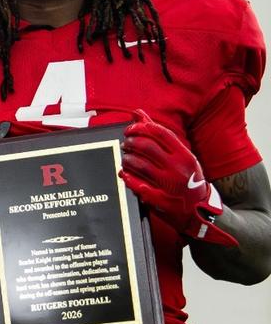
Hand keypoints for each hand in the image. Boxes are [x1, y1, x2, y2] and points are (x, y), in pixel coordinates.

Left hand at [121, 112, 235, 245]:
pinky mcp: (160, 200)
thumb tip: (138, 113)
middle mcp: (178, 168)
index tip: (130, 129)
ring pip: (139, 165)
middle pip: (146, 147)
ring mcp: (169, 185)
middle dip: (130, 142)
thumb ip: (159, 135)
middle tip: (125, 143)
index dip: (140, 128)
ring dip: (127, 159)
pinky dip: (127, 177)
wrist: (201, 210)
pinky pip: (138, 185)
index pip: (159, 133)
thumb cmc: (189, 178)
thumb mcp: (181, 155)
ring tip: (125, 158)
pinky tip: (123, 173)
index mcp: (184, 155)